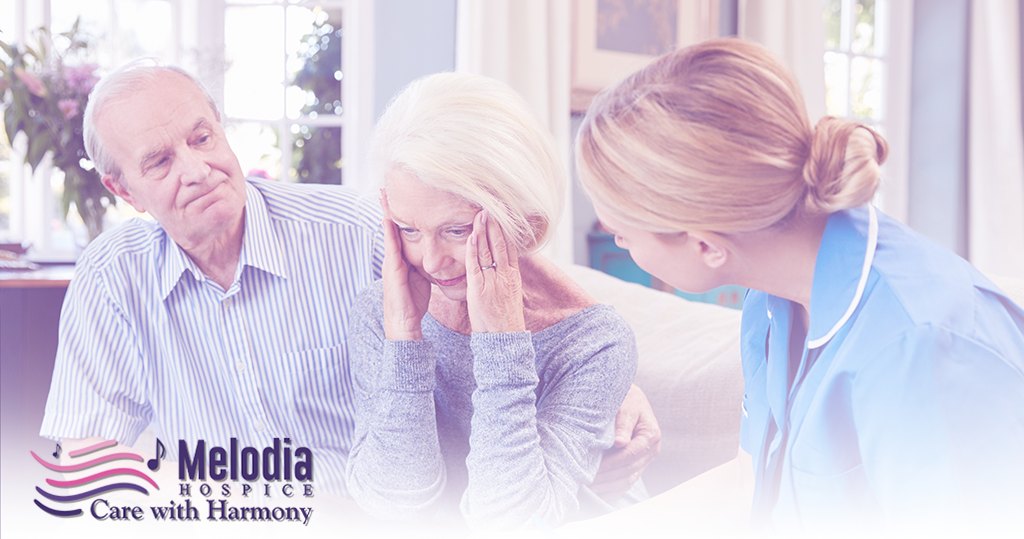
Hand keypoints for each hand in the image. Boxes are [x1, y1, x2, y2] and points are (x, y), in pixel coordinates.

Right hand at [380, 189, 430, 339]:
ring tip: (384, 195)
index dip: (399, 214)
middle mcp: (394, 257)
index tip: (399, 196)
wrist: (404, 322)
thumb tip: (440, 255)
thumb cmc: (414, 302)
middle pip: (391, 227)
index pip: (401, 231)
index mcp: (402, 258)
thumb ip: (427, 264)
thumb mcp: (423, 277)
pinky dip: (389, 232)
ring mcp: (390, 262)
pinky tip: (388, 218)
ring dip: (386, 213)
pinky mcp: (391, 269)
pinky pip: (390, 246)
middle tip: (386, 187)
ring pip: (388, 232)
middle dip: (388, 207)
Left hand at [465, 210, 525, 332]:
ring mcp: (493, 281)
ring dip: (484, 231)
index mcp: (513, 276)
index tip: (503, 214)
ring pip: (489, 251)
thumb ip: (506, 277)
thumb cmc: (504, 319)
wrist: (504, 339)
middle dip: (496, 224)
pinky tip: (472, 236)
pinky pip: (476, 265)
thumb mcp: (510, 294)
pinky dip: (474, 249)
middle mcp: (505, 276)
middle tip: (491, 206)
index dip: (506, 229)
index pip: (510, 246)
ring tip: (481, 213)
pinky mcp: (480, 289)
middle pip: (501, 244)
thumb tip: (503, 264)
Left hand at [592, 384, 662, 497]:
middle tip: (586, 480)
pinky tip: (597, 491)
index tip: (594, 468)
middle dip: (607, 477)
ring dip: (608, 486)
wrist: (628, 397)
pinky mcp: (637, 466)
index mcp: (650, 434)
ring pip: (627, 480)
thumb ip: (623, 422)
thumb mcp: (625, 405)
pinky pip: (626, 483)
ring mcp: (645, 460)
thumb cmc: (625, 398)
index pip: (630, 454)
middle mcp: (651, 450)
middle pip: (629, 470)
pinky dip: (612, 490)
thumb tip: (620, 442)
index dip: (612, 463)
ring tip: (588, 487)